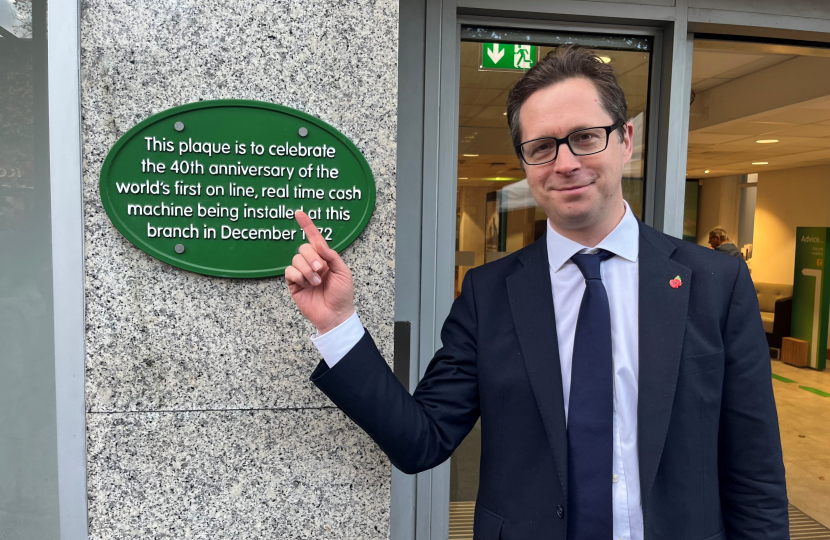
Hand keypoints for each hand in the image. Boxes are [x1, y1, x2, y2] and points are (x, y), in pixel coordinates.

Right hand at [286, 211, 354, 333]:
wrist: (335, 314)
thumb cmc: (342, 294)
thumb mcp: (343, 271)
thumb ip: (330, 255)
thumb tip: (318, 243)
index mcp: (325, 258)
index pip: (314, 238)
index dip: (307, 225)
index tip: (299, 213)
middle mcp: (312, 263)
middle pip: (303, 248)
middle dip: (312, 258)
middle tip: (321, 270)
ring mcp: (302, 273)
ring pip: (296, 260)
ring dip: (307, 270)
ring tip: (316, 282)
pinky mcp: (294, 284)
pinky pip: (289, 272)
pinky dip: (299, 277)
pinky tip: (307, 285)